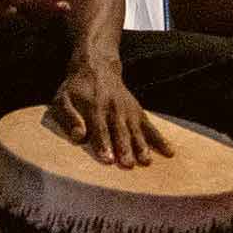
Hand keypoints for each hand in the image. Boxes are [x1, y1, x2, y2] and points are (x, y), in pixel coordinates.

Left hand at [49, 55, 173, 166]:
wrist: (97, 68)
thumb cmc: (76, 90)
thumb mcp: (62, 100)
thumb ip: (68, 117)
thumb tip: (78, 136)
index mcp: (94, 107)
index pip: (99, 129)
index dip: (104, 144)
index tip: (108, 159)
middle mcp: (114, 109)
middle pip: (120, 131)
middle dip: (124, 148)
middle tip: (128, 164)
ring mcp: (128, 111)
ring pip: (136, 130)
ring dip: (142, 146)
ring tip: (146, 161)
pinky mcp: (138, 112)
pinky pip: (151, 127)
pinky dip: (160, 139)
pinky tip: (169, 151)